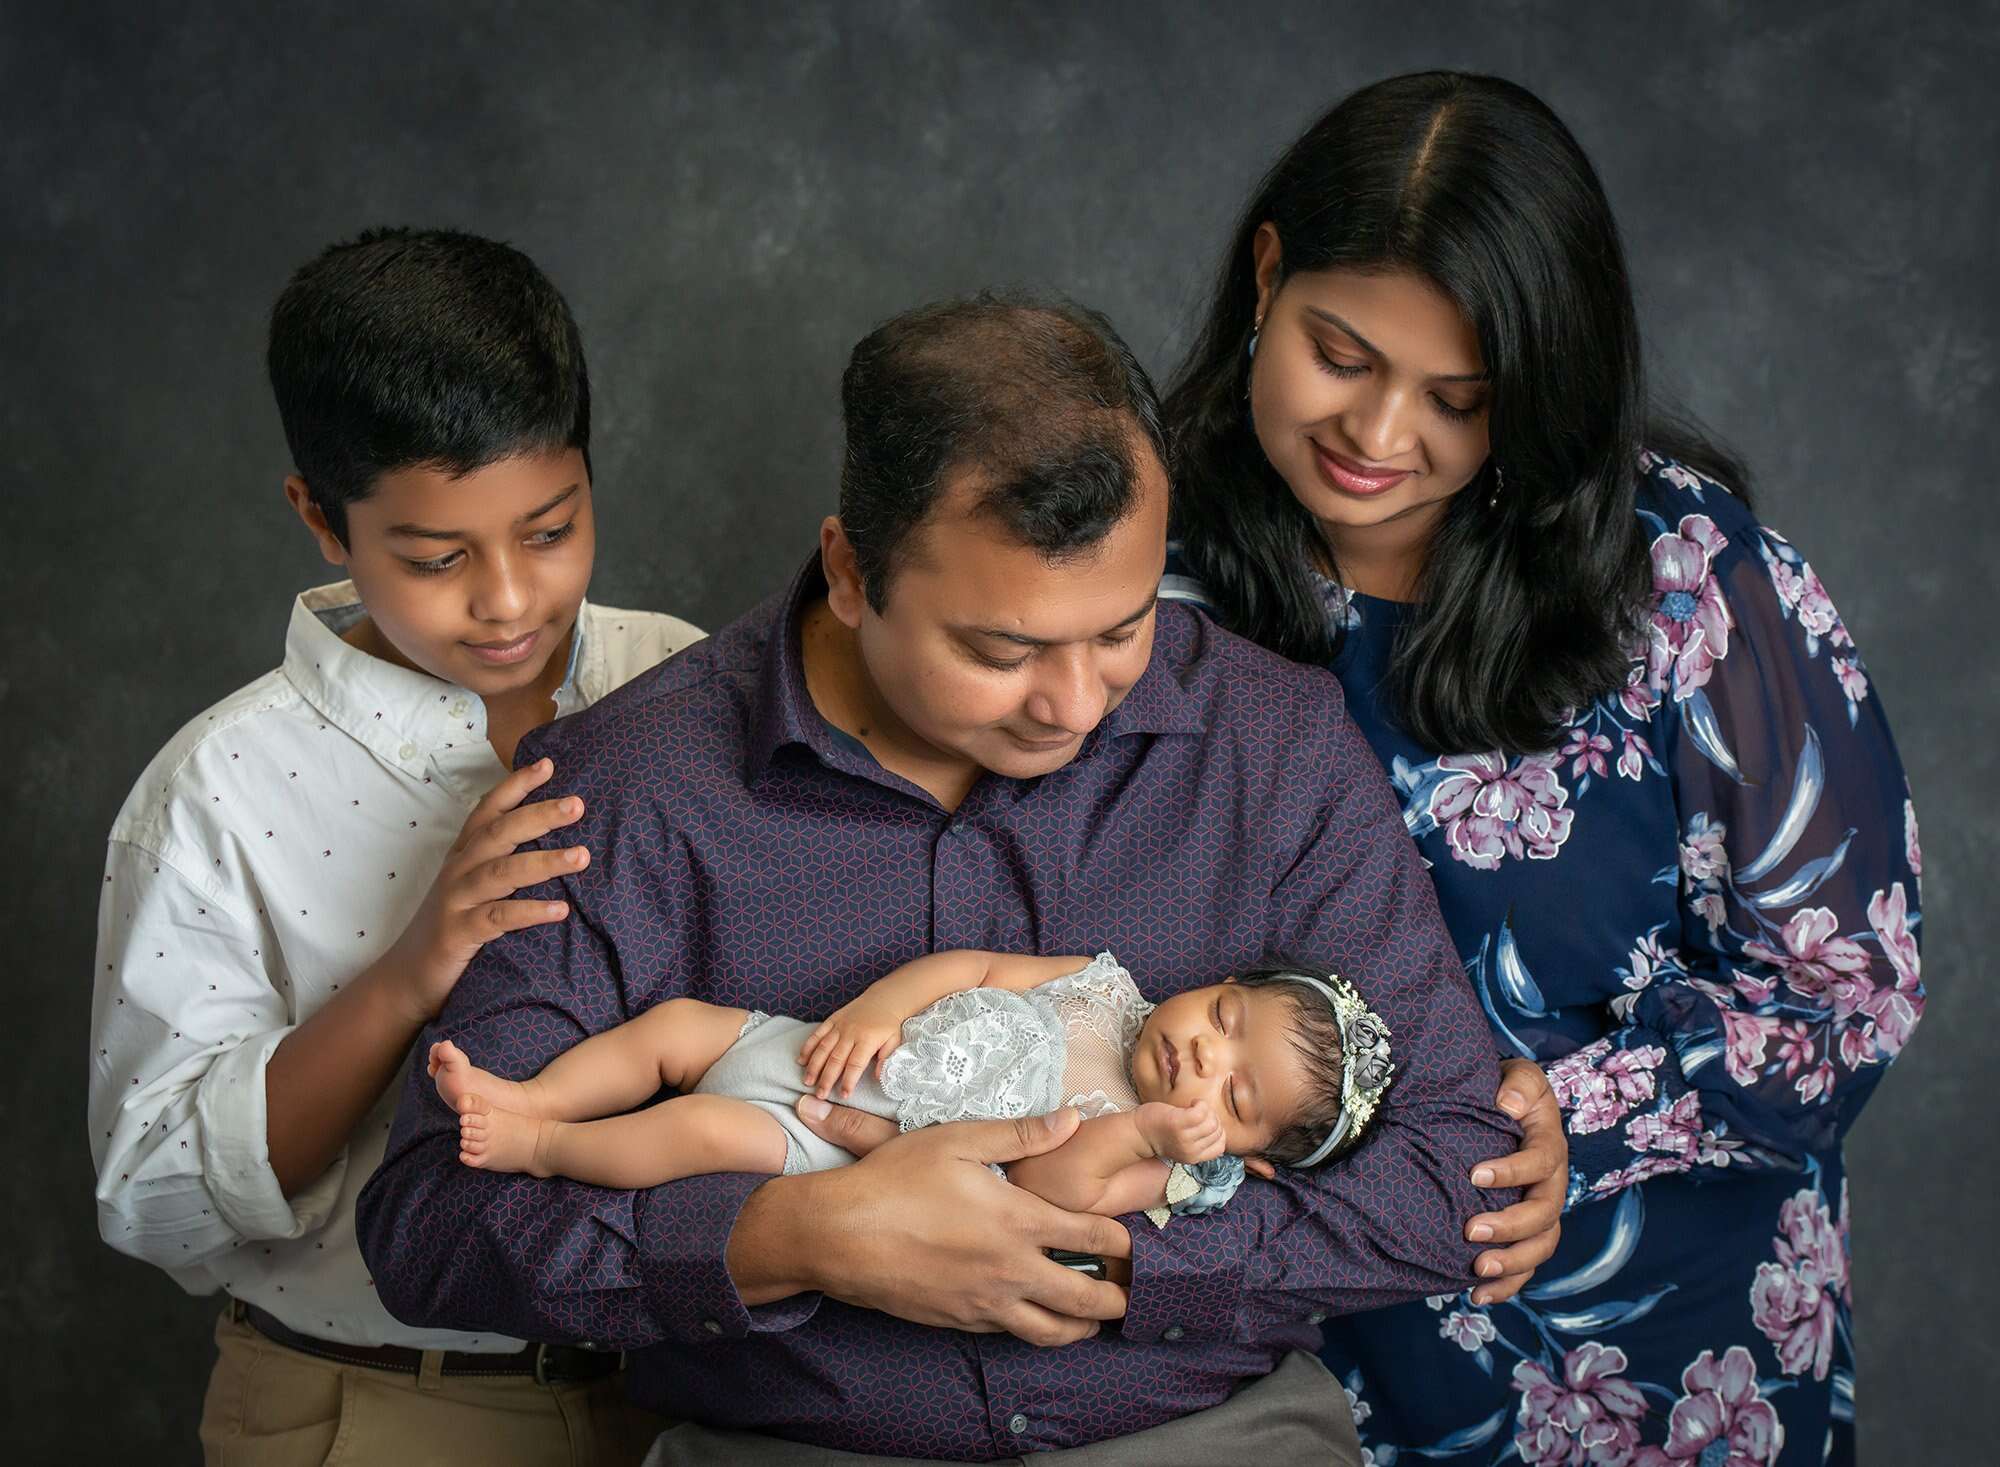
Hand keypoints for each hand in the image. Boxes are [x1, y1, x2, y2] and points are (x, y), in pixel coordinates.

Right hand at [379, 758, 587, 1024]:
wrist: (407, 979)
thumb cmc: (451, 927)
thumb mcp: (472, 888)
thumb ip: (501, 863)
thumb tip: (557, 843)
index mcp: (464, 856)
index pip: (488, 811)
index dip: (515, 786)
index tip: (548, 765)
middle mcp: (459, 871)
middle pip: (499, 833)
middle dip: (539, 815)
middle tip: (577, 804)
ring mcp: (456, 901)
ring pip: (502, 873)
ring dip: (544, 861)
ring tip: (582, 856)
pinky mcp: (458, 934)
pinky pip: (498, 919)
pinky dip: (530, 911)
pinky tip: (561, 910)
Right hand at [731, 1109, 1131, 1346]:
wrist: (839, 1235)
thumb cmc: (896, 1179)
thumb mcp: (959, 1139)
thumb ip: (1021, 1133)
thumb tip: (1072, 1119)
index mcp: (1018, 1220)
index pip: (1093, 1236)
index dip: (1123, 1242)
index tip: (1137, 1243)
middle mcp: (1011, 1269)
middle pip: (1085, 1297)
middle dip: (1116, 1297)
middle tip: (1131, 1294)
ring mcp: (985, 1302)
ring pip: (1051, 1330)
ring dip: (1081, 1327)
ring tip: (1094, 1320)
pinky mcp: (959, 1321)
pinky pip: (1009, 1333)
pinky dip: (1034, 1329)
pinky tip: (1034, 1318)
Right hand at [797, 993, 905, 1098]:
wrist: (883, 999)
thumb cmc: (888, 1025)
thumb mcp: (894, 1041)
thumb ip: (886, 1059)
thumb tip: (878, 1078)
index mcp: (867, 1039)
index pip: (855, 1064)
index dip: (849, 1081)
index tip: (844, 1096)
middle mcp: (851, 1033)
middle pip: (836, 1059)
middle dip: (826, 1078)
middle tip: (820, 1095)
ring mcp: (839, 1026)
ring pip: (823, 1048)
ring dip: (814, 1066)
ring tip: (807, 1082)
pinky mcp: (832, 1020)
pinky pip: (817, 1034)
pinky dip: (808, 1047)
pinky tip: (801, 1060)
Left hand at [1135, 1100, 1226, 1164]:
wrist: (1137, 1133)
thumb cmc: (1160, 1134)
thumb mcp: (1183, 1146)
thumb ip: (1200, 1142)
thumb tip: (1218, 1128)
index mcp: (1194, 1157)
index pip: (1221, 1146)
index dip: (1217, 1131)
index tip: (1204, 1123)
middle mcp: (1191, 1151)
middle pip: (1217, 1130)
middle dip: (1212, 1117)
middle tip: (1198, 1112)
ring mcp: (1185, 1138)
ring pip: (1212, 1121)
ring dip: (1206, 1110)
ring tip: (1194, 1107)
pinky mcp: (1178, 1123)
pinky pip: (1201, 1112)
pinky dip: (1200, 1104)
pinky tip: (1192, 1103)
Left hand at [1465, 1057, 1565, 1304]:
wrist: (1505, 1109)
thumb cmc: (1508, 1090)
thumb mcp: (1519, 1074)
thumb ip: (1519, 1082)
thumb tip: (1509, 1104)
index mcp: (1549, 1145)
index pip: (1541, 1162)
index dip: (1512, 1171)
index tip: (1474, 1174)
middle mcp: (1552, 1183)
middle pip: (1544, 1214)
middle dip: (1509, 1227)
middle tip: (1469, 1230)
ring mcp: (1541, 1211)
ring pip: (1541, 1246)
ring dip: (1512, 1264)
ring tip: (1477, 1270)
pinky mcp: (1526, 1232)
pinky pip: (1526, 1266)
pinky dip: (1507, 1285)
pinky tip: (1478, 1295)